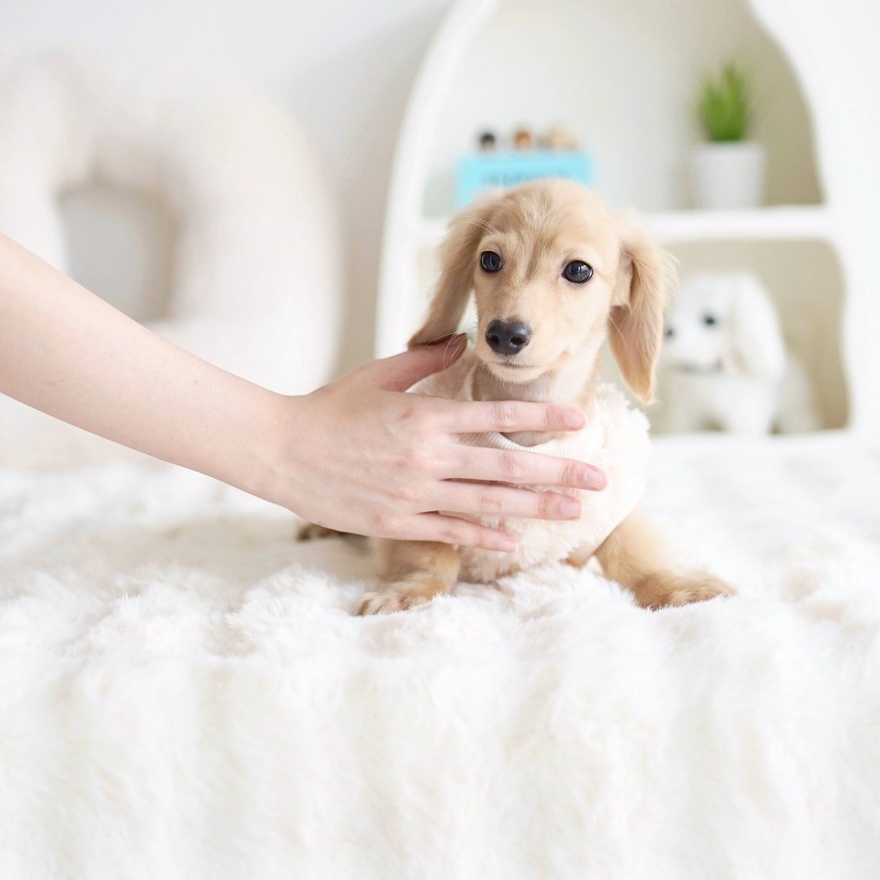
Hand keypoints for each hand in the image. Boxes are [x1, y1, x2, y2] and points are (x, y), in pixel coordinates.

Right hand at [265, 336, 606, 551]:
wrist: (282, 450)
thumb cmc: (331, 407)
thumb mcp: (380, 375)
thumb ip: (427, 361)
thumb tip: (464, 340)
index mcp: (427, 417)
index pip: (498, 416)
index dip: (542, 419)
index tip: (578, 421)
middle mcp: (429, 456)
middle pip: (507, 465)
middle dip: (558, 473)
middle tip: (598, 478)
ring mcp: (415, 492)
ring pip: (488, 501)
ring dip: (534, 506)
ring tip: (573, 511)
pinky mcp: (397, 520)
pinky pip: (450, 528)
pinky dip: (484, 533)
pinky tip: (514, 538)